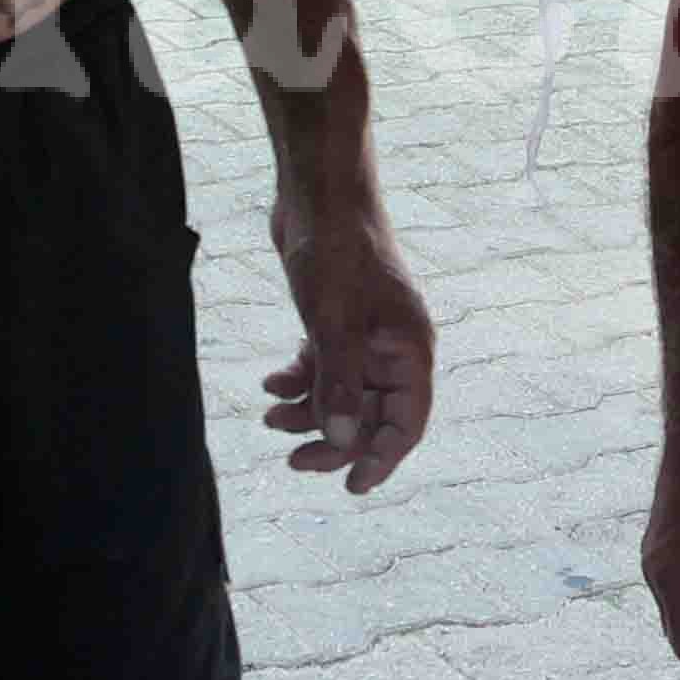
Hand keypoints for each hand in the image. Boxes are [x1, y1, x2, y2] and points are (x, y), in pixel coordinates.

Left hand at [258, 185, 433, 491]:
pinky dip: (299, 379)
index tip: (352, 488)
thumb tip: (343, 445)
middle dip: (334, 440)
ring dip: (308, 411)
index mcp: (410, 349)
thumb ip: (340, 386)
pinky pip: (324, 367)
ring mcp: (366, 334)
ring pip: (343, 393)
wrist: (318, 192)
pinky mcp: (338, 321)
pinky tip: (271, 380)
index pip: (407, 421)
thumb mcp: (333, 324)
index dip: (383, 458)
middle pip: (372, 414)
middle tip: (293, 462)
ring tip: (269, 417)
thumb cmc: (335, 249)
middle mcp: (393, 347)